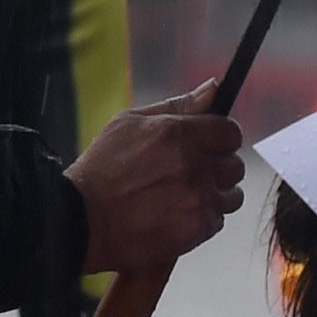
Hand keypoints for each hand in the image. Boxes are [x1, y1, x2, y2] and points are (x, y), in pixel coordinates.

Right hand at [69, 88, 246, 274]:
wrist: (81, 220)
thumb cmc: (101, 171)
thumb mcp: (130, 123)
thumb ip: (178, 106)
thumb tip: (214, 88)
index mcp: (178, 133)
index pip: (230, 132)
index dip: (220, 140)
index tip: (208, 148)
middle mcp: (192, 163)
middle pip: (235, 165)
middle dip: (217, 170)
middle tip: (189, 177)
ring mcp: (197, 197)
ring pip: (231, 196)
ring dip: (214, 197)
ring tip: (182, 199)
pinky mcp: (197, 227)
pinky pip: (217, 220)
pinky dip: (201, 221)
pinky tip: (176, 217)